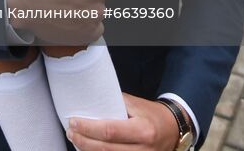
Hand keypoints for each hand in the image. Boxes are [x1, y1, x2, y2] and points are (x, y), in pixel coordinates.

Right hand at [6, 0, 108, 44]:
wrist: (23, 5)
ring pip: (94, 15)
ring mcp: (94, 21)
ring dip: (85, 13)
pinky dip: (83, 28)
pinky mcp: (87, 36)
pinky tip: (69, 22)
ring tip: (64, 11)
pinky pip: (93, 31)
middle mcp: (100, 3)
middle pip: (97, 0)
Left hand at [66, 95, 180, 150]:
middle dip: (83, 141)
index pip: (110, 131)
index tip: (74, 121)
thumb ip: (115, 102)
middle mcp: (143, 149)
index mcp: (143, 130)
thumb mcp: (136, 104)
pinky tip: (88, 149)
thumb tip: (92, 98)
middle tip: (71, 132)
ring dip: (88, 150)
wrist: (172, 129)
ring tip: (75, 140)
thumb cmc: (152, 115)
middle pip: (106, 149)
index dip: (89, 128)